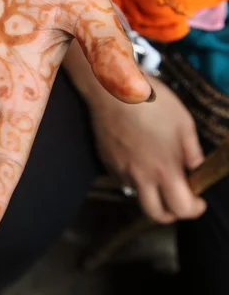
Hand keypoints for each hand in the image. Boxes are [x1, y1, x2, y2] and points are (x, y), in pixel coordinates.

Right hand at [90, 76, 205, 222]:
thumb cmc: (150, 103)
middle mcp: (141, 176)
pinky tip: (138, 153)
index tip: (198, 200)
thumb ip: (192, 151)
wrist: (113, 91)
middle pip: (156, 214)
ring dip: (151, 190)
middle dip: (171, 213)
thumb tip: (196, 167)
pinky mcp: (108, 161)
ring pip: (138, 194)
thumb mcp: (184, 123)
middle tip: (178, 198)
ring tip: (157, 168)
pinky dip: (134, 174)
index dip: (194, 209)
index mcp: (164, 169)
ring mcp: (121, 170)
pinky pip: (123, 177)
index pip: (181, 208)